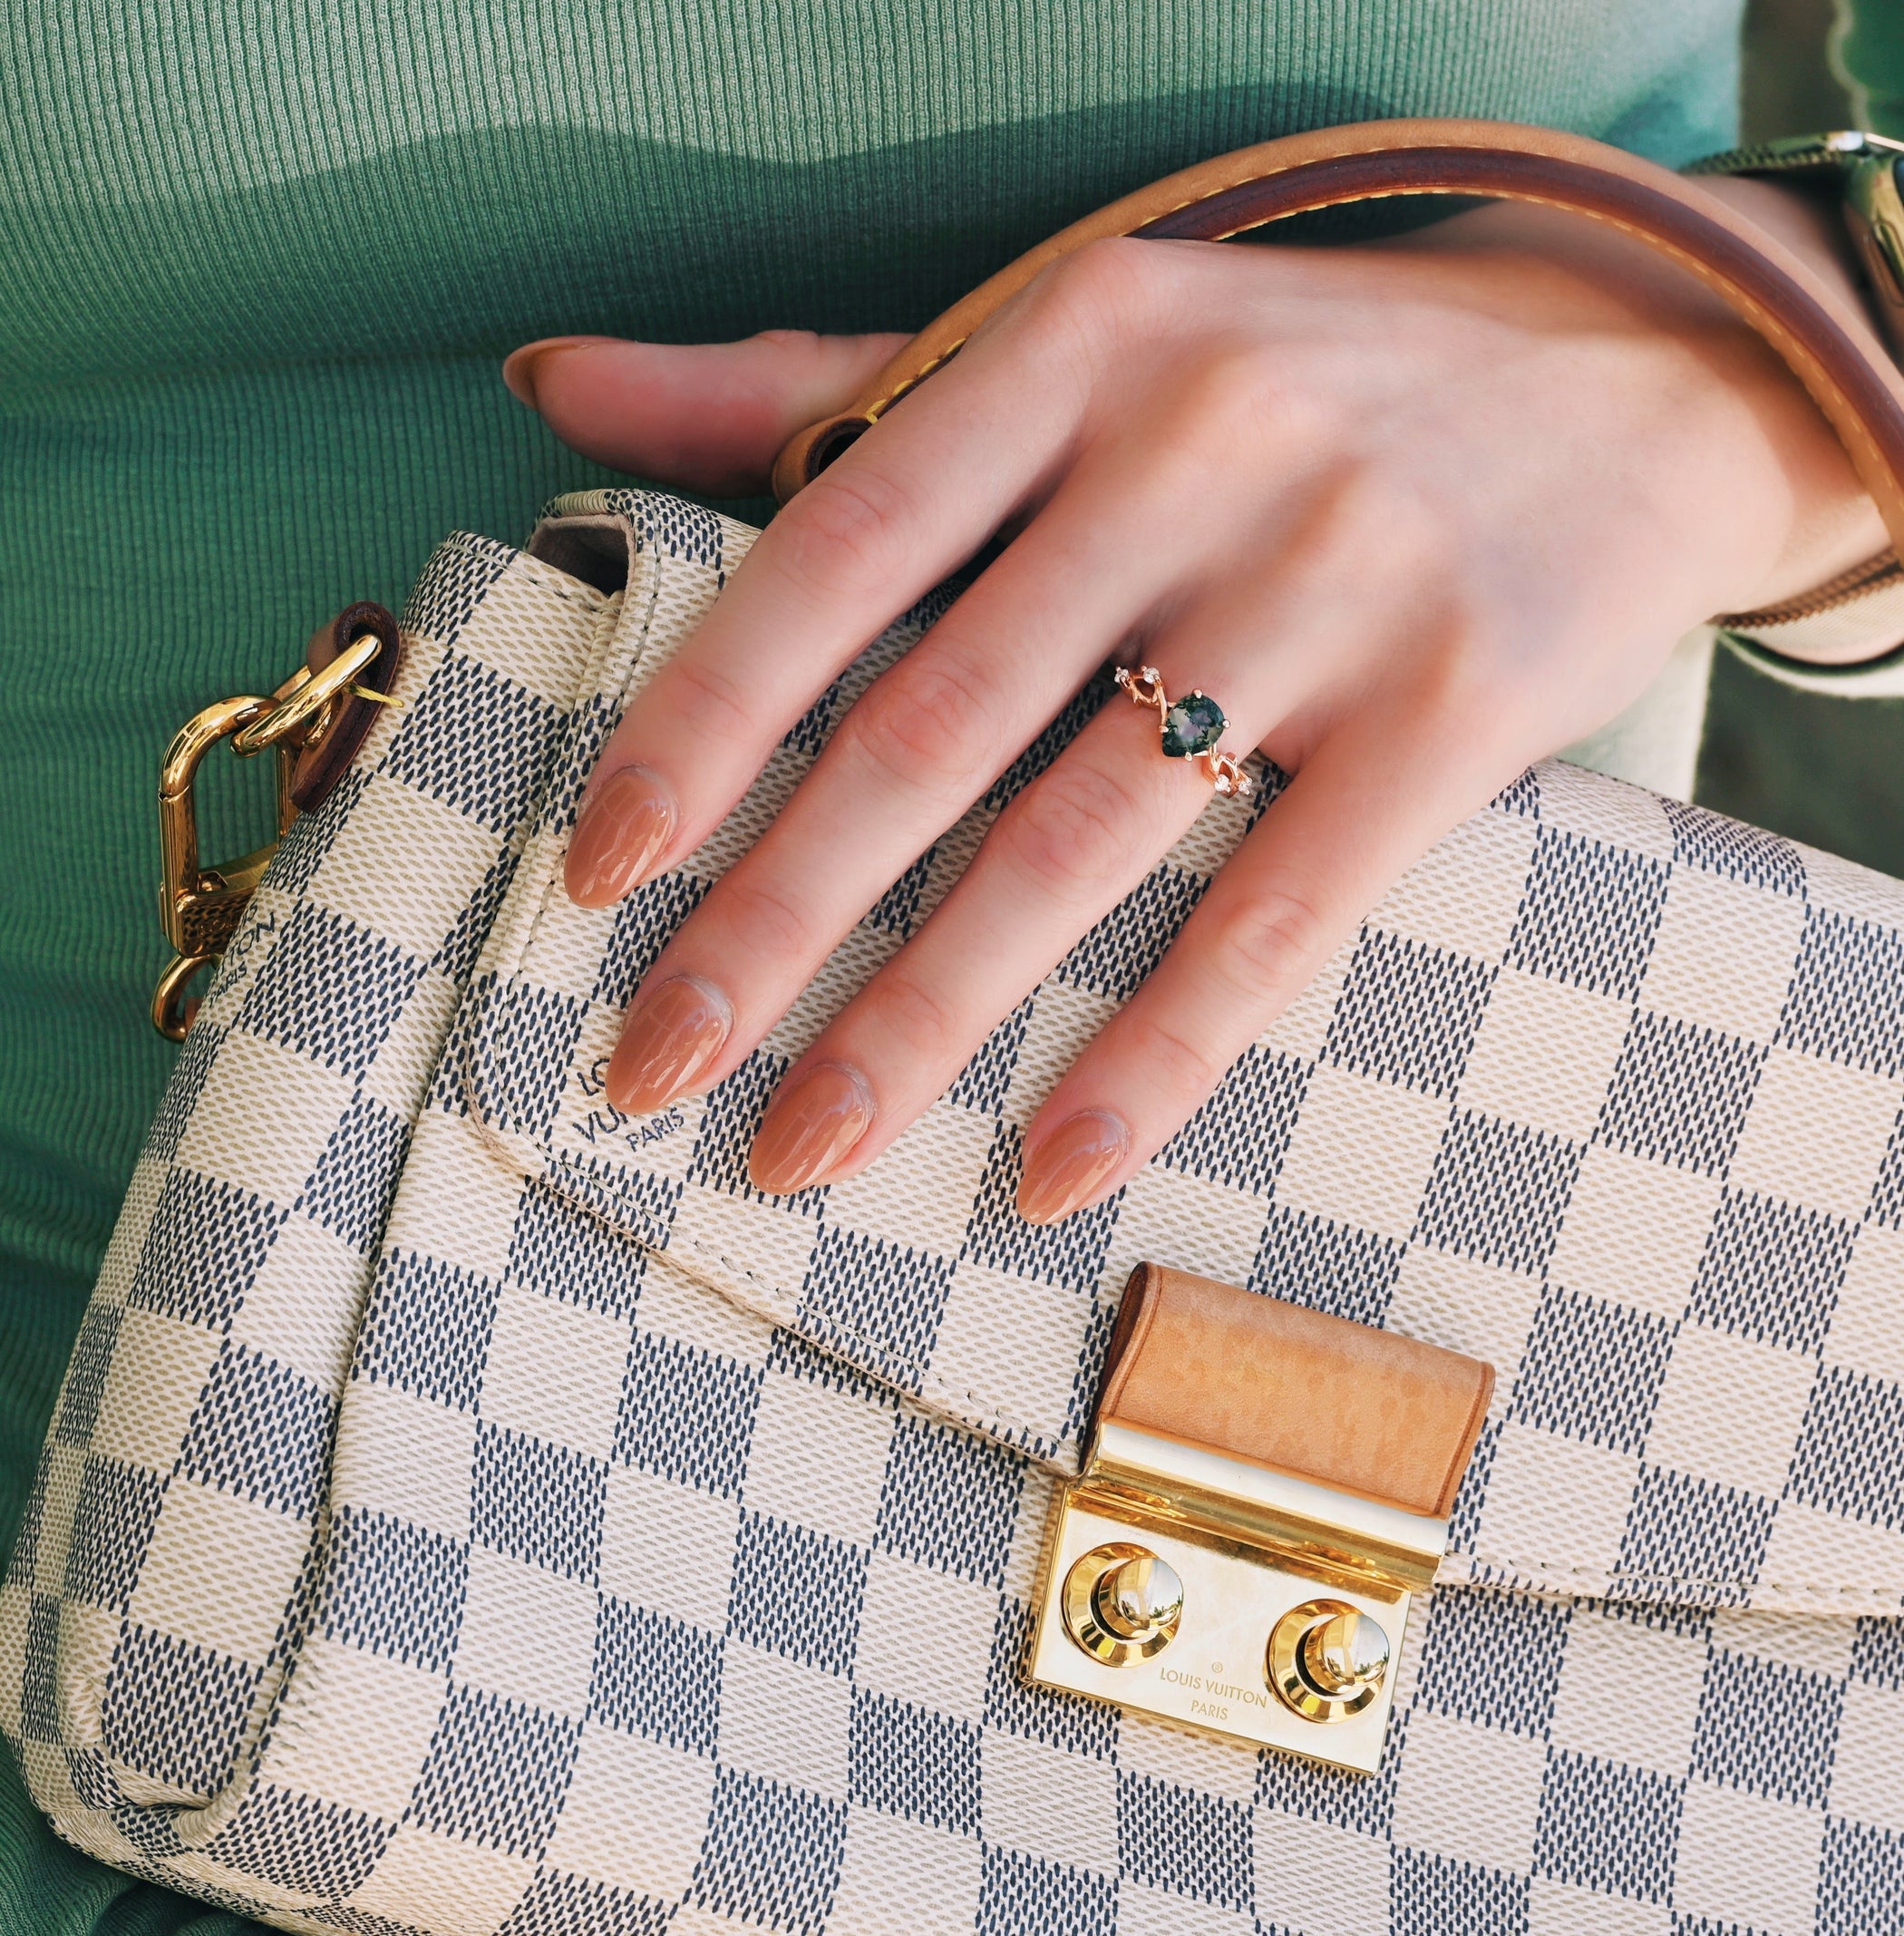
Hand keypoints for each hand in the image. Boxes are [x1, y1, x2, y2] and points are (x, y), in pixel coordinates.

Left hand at [509, 186, 1883, 1221]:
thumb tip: (558, 381)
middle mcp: (1196, 454)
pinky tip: (1046, 1169)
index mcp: (1074, 345)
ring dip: (918, 1022)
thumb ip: (821, 382)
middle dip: (769, 924)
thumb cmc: (1303, 373)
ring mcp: (1339, 584)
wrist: (1638, 375)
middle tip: (649, 1066)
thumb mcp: (1080, 334)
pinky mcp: (1460, 715)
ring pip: (1078, 846)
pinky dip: (1153, 1058)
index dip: (700, 726)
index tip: (598, 874)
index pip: (835, 556)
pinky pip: (1274, 921)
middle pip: (932, 732)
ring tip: (799, 1146)